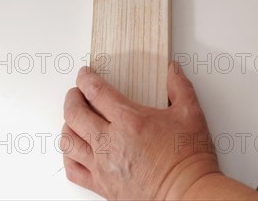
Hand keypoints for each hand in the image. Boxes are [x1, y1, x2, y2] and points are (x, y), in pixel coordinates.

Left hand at [61, 62, 219, 199]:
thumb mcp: (190, 113)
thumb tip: (173, 70)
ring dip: (67, 124)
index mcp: (129, 120)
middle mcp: (110, 142)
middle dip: (72, 97)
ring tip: (73, 117)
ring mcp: (103, 165)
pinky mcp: (102, 186)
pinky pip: (73, 170)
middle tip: (76, 92)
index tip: (85, 74)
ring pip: (68, 141)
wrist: (188, 194)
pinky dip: (68, 156)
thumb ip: (179, 86)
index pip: (96, 92)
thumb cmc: (188, 159)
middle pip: (75, 113)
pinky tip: (75, 148)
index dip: (85, 79)